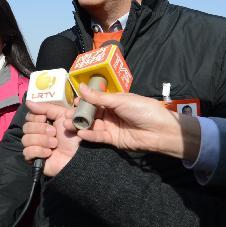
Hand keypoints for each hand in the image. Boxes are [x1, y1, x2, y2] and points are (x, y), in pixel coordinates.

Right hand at [23, 102, 79, 176]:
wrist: (80, 154)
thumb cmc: (74, 135)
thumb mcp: (62, 116)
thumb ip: (46, 107)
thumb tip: (28, 102)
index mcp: (43, 123)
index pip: (29, 116)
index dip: (36, 117)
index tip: (46, 119)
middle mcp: (37, 134)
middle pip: (26, 127)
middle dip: (41, 129)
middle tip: (54, 133)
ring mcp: (34, 147)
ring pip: (25, 139)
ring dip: (42, 140)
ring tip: (54, 144)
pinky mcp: (34, 159)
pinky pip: (26, 152)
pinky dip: (39, 151)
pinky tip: (49, 153)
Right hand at [73, 84, 200, 160]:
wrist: (160, 130)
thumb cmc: (143, 109)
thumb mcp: (120, 100)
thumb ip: (99, 97)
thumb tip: (81, 86)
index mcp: (113, 101)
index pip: (93, 101)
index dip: (82, 102)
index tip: (72, 103)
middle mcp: (110, 114)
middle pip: (90, 114)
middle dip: (78, 115)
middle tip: (65, 117)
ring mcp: (111, 127)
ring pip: (91, 126)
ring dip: (80, 126)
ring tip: (68, 125)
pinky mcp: (113, 140)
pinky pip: (98, 137)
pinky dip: (89, 136)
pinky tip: (81, 134)